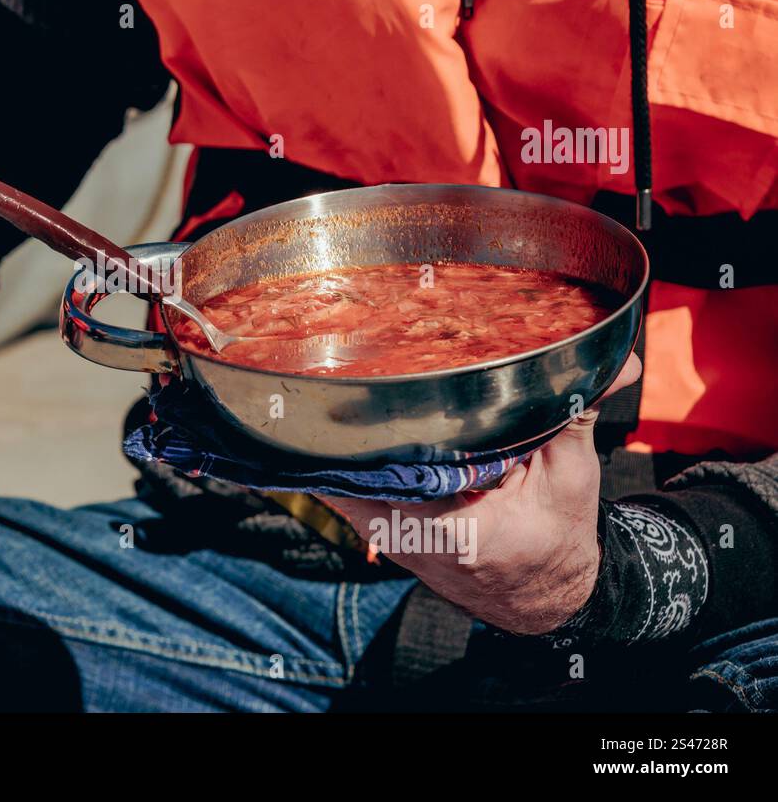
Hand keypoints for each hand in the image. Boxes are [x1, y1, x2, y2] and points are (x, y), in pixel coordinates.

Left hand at [320, 353, 642, 634]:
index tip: (372, 383)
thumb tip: (617, 363)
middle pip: (360, 469)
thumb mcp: (573, 476)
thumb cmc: (556, 536)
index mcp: (458, 530)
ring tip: (343, 389)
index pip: (398, 469)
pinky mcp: (376, 532)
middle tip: (356, 369)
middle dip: (355, 422)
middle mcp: (410, 538)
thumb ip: (576, 416)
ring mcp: (386, 538)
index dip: (380, 426)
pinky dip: (347, 458)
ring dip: (344, 441)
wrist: (539, 595)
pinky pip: (346, 488)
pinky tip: (346, 423)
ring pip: (344, 478)